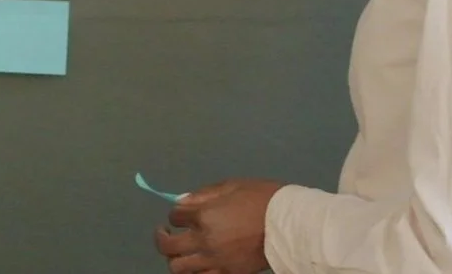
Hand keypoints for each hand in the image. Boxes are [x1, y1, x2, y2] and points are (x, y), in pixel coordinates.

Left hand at [153, 179, 283, 273]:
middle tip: (165, 233)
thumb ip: (204, 194)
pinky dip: (194, 273)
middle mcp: (204, 241)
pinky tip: (196, 265)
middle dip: (162, 237)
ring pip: (178, 268)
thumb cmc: (262, 198)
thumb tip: (183, 201)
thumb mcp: (232, 185)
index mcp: (204, 216)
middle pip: (168, 246)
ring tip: (180, 252)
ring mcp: (215, 261)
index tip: (182, 213)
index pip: (175, 216)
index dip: (176, 213)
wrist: (288, 224)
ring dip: (175, 259)